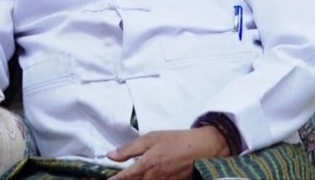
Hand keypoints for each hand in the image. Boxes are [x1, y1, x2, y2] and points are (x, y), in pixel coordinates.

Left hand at [107, 127, 229, 179]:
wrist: (203, 148)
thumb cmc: (177, 140)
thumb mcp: (152, 138)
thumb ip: (129, 149)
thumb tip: (110, 155)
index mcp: (145, 165)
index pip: (122, 179)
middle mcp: (153, 179)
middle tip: (115, 178)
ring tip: (128, 177)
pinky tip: (145, 177)